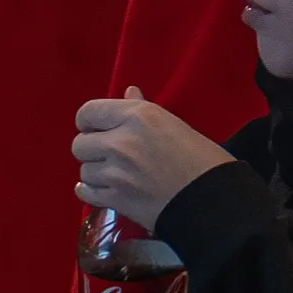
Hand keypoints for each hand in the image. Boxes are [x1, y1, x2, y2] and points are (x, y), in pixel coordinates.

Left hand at [68, 94, 232, 223]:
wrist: (213, 201)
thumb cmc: (203, 159)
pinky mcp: (116, 200)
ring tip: (113, 174)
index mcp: (137, 115)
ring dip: (95, 171)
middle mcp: (120, 141)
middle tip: (108, 153)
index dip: (90, 121)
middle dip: (91, 148)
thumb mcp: (174, 125)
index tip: (99, 128)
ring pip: (84, 169)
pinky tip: (101, 188)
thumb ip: (142, 109)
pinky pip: (86, 192)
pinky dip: (90, 191)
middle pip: (80, 143)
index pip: (88, 112)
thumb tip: (128, 92)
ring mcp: (116, 173)